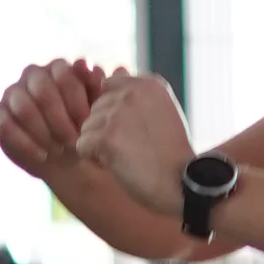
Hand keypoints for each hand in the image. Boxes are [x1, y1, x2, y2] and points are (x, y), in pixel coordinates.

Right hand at [0, 58, 112, 188]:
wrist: (68, 156)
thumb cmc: (85, 129)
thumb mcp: (99, 111)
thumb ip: (98, 88)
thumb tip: (94, 69)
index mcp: (58, 68)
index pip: (65, 76)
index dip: (77, 103)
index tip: (88, 128)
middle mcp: (32, 75)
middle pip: (43, 91)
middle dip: (60, 120)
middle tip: (74, 142)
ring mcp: (12, 93)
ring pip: (24, 108)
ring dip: (44, 133)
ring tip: (59, 150)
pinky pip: (5, 126)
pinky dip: (25, 144)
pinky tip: (43, 156)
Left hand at [73, 69, 195, 221]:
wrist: (181, 184)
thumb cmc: (171, 154)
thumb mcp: (163, 112)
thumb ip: (137, 96)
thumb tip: (107, 79)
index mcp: (149, 84)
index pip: (109, 87)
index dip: (115, 111)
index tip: (135, 130)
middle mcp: (132, 93)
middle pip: (96, 108)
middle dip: (107, 129)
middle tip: (135, 147)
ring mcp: (117, 114)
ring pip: (87, 127)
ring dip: (101, 145)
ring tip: (129, 156)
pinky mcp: (106, 137)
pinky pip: (82, 145)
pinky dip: (94, 160)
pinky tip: (118, 165)